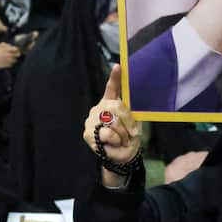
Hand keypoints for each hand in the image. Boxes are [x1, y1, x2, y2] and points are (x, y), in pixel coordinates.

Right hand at [0, 42, 21, 69]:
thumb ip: (6, 44)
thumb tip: (11, 46)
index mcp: (7, 50)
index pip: (17, 49)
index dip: (17, 49)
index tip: (16, 50)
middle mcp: (9, 55)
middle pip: (18, 55)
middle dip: (17, 54)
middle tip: (15, 55)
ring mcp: (9, 61)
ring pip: (15, 60)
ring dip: (13, 59)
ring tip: (8, 59)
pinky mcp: (8, 65)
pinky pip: (11, 64)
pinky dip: (10, 63)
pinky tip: (6, 62)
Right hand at [84, 65, 142, 188]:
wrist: (121, 156)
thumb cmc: (128, 138)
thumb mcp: (134, 124)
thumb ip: (130, 115)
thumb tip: (127, 108)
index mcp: (112, 103)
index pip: (113, 88)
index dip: (115, 77)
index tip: (118, 66)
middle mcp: (100, 108)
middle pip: (116, 106)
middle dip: (128, 121)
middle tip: (132, 133)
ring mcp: (92, 119)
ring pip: (112, 122)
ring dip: (122, 134)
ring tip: (121, 140)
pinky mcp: (88, 132)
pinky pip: (107, 134)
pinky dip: (115, 141)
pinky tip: (111, 144)